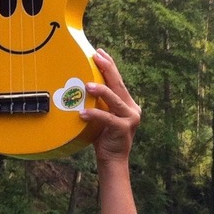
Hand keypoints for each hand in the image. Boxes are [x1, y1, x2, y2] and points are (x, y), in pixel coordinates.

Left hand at [81, 48, 141, 166]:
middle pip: (118, 85)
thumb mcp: (102, 115)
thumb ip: (99, 103)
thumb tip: (81, 85)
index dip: (109, 65)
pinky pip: (107, 119)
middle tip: (96, 56)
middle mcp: (132, 108)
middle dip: (107, 69)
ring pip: (115, 100)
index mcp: (127, 103)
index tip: (99, 52)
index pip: (117, 81)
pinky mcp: (123, 129)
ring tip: (88, 85)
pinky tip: (83, 113)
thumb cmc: (104, 137)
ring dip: (101, 91)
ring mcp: (130, 118)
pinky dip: (95, 114)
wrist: (112, 160)